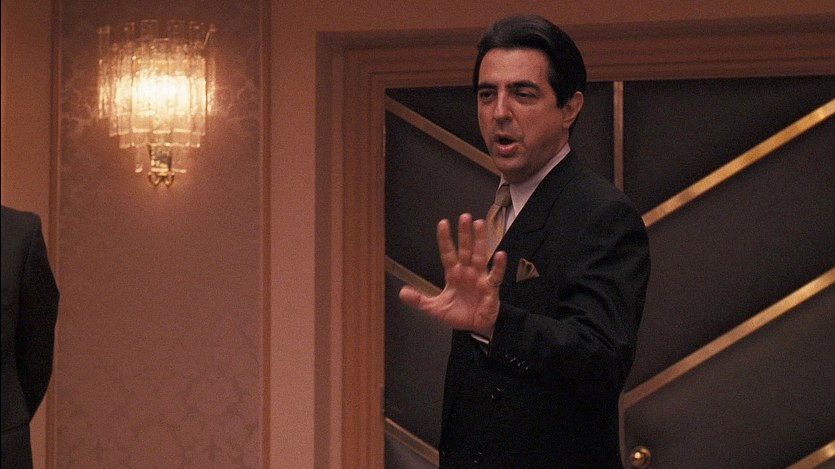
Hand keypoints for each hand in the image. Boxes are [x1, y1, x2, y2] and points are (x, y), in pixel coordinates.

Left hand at [399, 213, 506, 337]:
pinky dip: (498, 265)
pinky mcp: (491, 288)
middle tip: (464, 217)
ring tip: (479, 224)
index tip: (443, 223)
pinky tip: (500, 254)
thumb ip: (420, 300)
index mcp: (453, 274)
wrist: (475, 328)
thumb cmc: (459, 314)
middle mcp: (467, 272)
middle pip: (465, 249)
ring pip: (480, 256)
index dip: (445, 239)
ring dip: (480, 240)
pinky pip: (495, 275)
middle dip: (465, 234)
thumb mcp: (435, 308)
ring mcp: (480, 278)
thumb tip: (402, 292)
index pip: (448, 253)